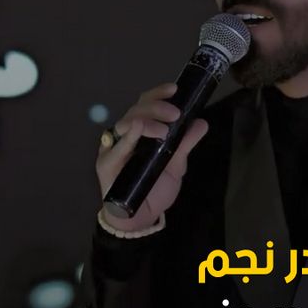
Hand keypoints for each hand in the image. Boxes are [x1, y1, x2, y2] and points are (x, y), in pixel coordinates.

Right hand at [96, 82, 207, 231]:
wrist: (141, 218)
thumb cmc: (155, 188)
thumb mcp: (176, 164)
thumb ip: (186, 143)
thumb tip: (200, 122)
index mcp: (142, 130)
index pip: (146, 104)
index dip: (158, 93)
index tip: (175, 89)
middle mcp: (126, 135)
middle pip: (136, 109)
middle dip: (157, 106)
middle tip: (175, 114)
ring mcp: (115, 148)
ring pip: (126, 122)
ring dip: (147, 121)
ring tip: (165, 130)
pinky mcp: (106, 164)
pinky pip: (115, 147)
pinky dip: (127, 137)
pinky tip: (137, 128)